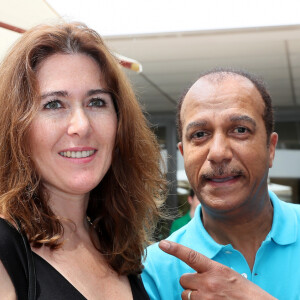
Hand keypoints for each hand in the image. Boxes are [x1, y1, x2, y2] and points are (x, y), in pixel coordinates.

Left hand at [159, 240, 276, 299]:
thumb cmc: (245, 292)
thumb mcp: (228, 275)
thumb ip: (211, 271)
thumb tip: (196, 271)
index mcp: (215, 269)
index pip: (191, 256)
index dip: (175, 249)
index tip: (162, 244)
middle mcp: (208, 282)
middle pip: (183, 279)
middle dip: (190, 282)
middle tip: (203, 286)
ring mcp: (206, 298)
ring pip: (185, 294)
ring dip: (193, 295)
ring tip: (209, 297)